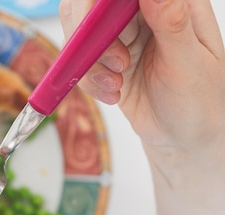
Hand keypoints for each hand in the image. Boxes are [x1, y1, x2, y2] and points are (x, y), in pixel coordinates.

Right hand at [60, 0, 224, 160]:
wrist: (182, 136)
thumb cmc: (200, 101)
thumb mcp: (189, 63)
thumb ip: (171, 23)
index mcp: (174, 3)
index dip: (102, 2)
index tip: (100, 24)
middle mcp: (144, 13)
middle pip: (92, 4)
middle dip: (93, 35)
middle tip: (117, 63)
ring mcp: (123, 36)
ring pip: (81, 32)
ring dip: (92, 62)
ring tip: (117, 82)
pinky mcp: (106, 60)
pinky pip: (80, 61)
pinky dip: (90, 81)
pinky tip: (114, 93)